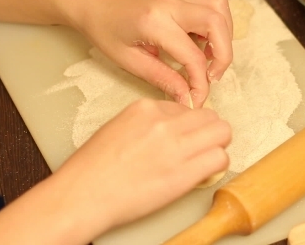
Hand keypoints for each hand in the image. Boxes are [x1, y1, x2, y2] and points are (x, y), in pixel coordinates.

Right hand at [53, 99, 231, 238]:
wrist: (82, 195)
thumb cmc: (92, 169)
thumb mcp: (118, 127)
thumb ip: (147, 123)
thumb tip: (171, 127)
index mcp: (145, 108)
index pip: (187, 109)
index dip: (189, 126)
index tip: (185, 139)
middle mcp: (164, 122)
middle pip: (211, 117)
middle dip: (210, 132)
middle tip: (202, 147)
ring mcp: (176, 146)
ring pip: (222, 133)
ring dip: (218, 146)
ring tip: (205, 159)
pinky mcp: (184, 172)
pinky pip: (219, 158)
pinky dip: (217, 165)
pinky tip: (204, 173)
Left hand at [74, 0, 233, 107]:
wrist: (96, 2)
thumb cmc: (106, 30)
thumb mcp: (129, 61)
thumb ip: (163, 78)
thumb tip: (187, 97)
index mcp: (154, 22)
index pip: (193, 55)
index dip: (201, 82)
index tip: (197, 99)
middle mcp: (171, 5)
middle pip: (217, 23)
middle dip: (224, 55)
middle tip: (212, 77)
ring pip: (220, 9)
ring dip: (224, 36)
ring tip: (210, 58)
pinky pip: (213, 7)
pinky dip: (218, 26)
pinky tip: (204, 44)